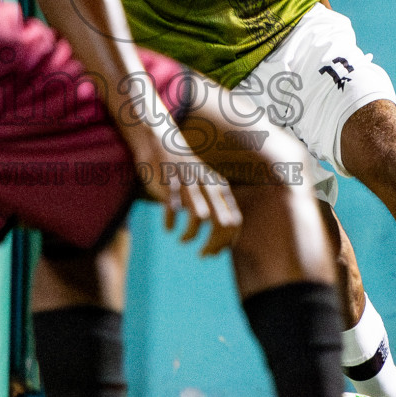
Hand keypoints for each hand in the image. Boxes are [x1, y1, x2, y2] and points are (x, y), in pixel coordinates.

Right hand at [128, 119, 242, 257]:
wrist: (160, 142)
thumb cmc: (186, 172)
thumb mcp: (207, 185)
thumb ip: (217, 206)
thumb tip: (226, 235)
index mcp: (220, 188)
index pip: (235, 222)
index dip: (227, 241)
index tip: (215, 252)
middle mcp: (209, 187)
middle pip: (222, 224)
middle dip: (213, 244)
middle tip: (203, 254)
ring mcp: (190, 184)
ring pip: (200, 217)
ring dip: (190, 235)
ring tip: (183, 241)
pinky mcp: (171, 184)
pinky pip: (174, 209)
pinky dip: (171, 223)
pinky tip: (169, 228)